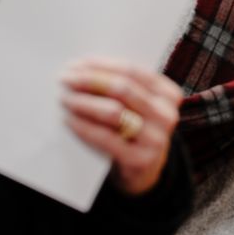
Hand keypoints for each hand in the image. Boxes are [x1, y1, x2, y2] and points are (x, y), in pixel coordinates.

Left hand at [61, 58, 183, 195]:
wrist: (143, 171)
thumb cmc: (134, 130)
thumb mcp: (137, 105)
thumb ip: (121, 86)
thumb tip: (81, 66)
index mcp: (169, 94)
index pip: (131, 70)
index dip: (101, 65)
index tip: (76, 63)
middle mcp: (167, 115)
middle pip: (122, 88)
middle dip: (89, 80)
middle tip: (65, 79)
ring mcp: (156, 139)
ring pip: (113, 111)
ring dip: (84, 102)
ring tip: (65, 98)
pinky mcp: (139, 160)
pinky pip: (105, 138)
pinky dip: (83, 127)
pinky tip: (69, 120)